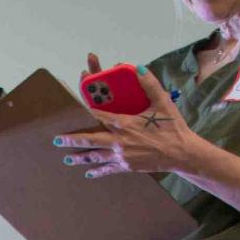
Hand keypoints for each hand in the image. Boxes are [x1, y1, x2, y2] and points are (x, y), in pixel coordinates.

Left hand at [56, 64, 200, 177]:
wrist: (181, 153)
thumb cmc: (172, 127)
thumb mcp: (163, 102)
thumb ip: (149, 83)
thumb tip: (138, 67)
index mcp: (125, 123)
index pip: (99, 115)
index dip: (84, 109)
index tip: (73, 108)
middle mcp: (119, 141)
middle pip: (90, 140)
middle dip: (72, 140)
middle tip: (57, 140)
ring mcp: (122, 156)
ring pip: (95, 157)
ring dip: (80, 157)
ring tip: (66, 158)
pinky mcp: (127, 166)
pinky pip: (107, 170)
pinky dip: (97, 171)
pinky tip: (88, 172)